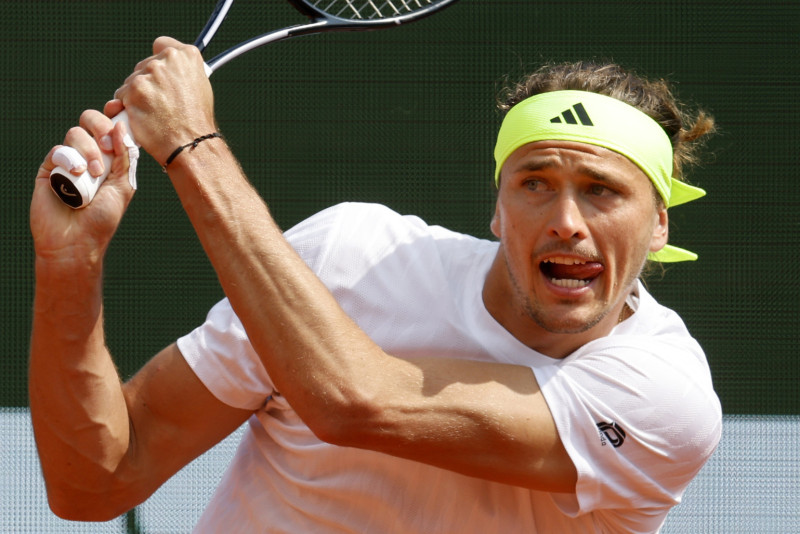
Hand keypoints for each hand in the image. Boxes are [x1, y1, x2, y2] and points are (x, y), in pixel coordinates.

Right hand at [31, 110, 135, 264]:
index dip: (114, 123)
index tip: (120, 131)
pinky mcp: (49, 169)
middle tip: (107, 144)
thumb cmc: (102, 219)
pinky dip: (70, 159)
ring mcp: (68, 162)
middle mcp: (88, 157)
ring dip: (89, 150)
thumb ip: (125, 157)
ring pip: (75, 134)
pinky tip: (77, 173)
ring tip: (94, 174)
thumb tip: (121, 126)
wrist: (76, 242)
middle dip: (100, 127)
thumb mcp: (123, 186)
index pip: (110, 128)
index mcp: (109, 160)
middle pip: (90, 122)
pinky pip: (58, 150)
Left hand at [112, 36, 216, 165]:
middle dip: (148, 82)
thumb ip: (182, 72)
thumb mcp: (200, 87)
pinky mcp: (132, 90)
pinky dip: (127, 107)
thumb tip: (169, 69)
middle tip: (160, 102)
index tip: (161, 73)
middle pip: (144, 65)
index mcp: (186, 55)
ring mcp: (148, 74)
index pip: (161, 45)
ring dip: (136, 96)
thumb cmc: (196, 121)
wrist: (190, 143)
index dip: (160, 60)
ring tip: (154, 114)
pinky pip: (121, 95)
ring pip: (132, 81)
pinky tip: (143, 118)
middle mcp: (167, 60)